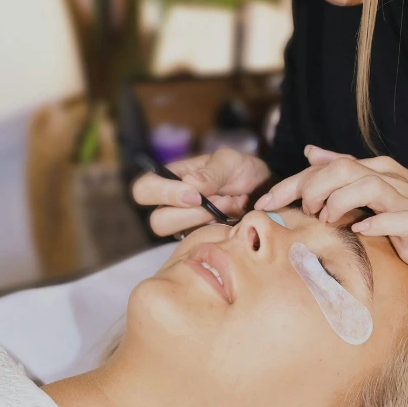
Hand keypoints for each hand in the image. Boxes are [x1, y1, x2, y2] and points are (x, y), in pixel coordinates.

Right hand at [132, 147, 270, 237]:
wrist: (263, 189)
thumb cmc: (241, 170)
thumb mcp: (230, 161)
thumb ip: (211, 172)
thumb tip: (190, 184)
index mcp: (170, 179)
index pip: (143, 189)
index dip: (164, 194)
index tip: (196, 194)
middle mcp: (171, 205)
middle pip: (157, 221)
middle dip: (191, 214)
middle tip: (221, 201)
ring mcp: (184, 226)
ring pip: (176, 236)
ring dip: (207, 221)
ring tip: (231, 204)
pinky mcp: (199, 241)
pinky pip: (199, 245)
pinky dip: (219, 230)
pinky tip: (235, 216)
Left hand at [256, 145, 407, 282]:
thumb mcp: (384, 189)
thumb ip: (347, 172)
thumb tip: (311, 153)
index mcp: (377, 170)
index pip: (326, 168)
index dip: (291, 183)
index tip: (263, 203)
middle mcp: (389, 178)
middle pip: (340, 170)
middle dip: (305, 189)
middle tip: (286, 212)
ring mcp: (406, 199)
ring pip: (363, 185)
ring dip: (335, 202)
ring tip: (321, 220)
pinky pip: (393, 219)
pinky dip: (372, 224)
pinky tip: (359, 233)